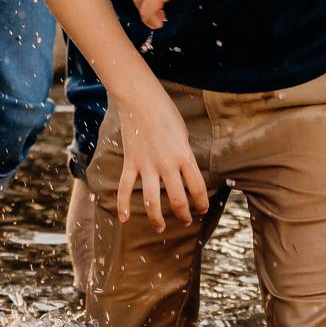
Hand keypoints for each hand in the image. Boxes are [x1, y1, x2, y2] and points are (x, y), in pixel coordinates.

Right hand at [113, 85, 207, 231]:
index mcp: (184, 156)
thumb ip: (183, 155)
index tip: (202, 209)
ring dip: (157, 217)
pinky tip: (124, 219)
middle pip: (177, 199)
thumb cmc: (165, 112)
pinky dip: (123, 205)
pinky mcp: (130, 162)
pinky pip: (125, 188)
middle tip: (185, 221)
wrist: (140, 99)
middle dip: (184, 214)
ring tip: (160, 227)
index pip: (197, 188)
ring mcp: (146, 165)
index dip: (202, 203)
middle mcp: (166, 165)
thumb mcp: (182, 134)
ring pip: (151, 200)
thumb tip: (183, 172)